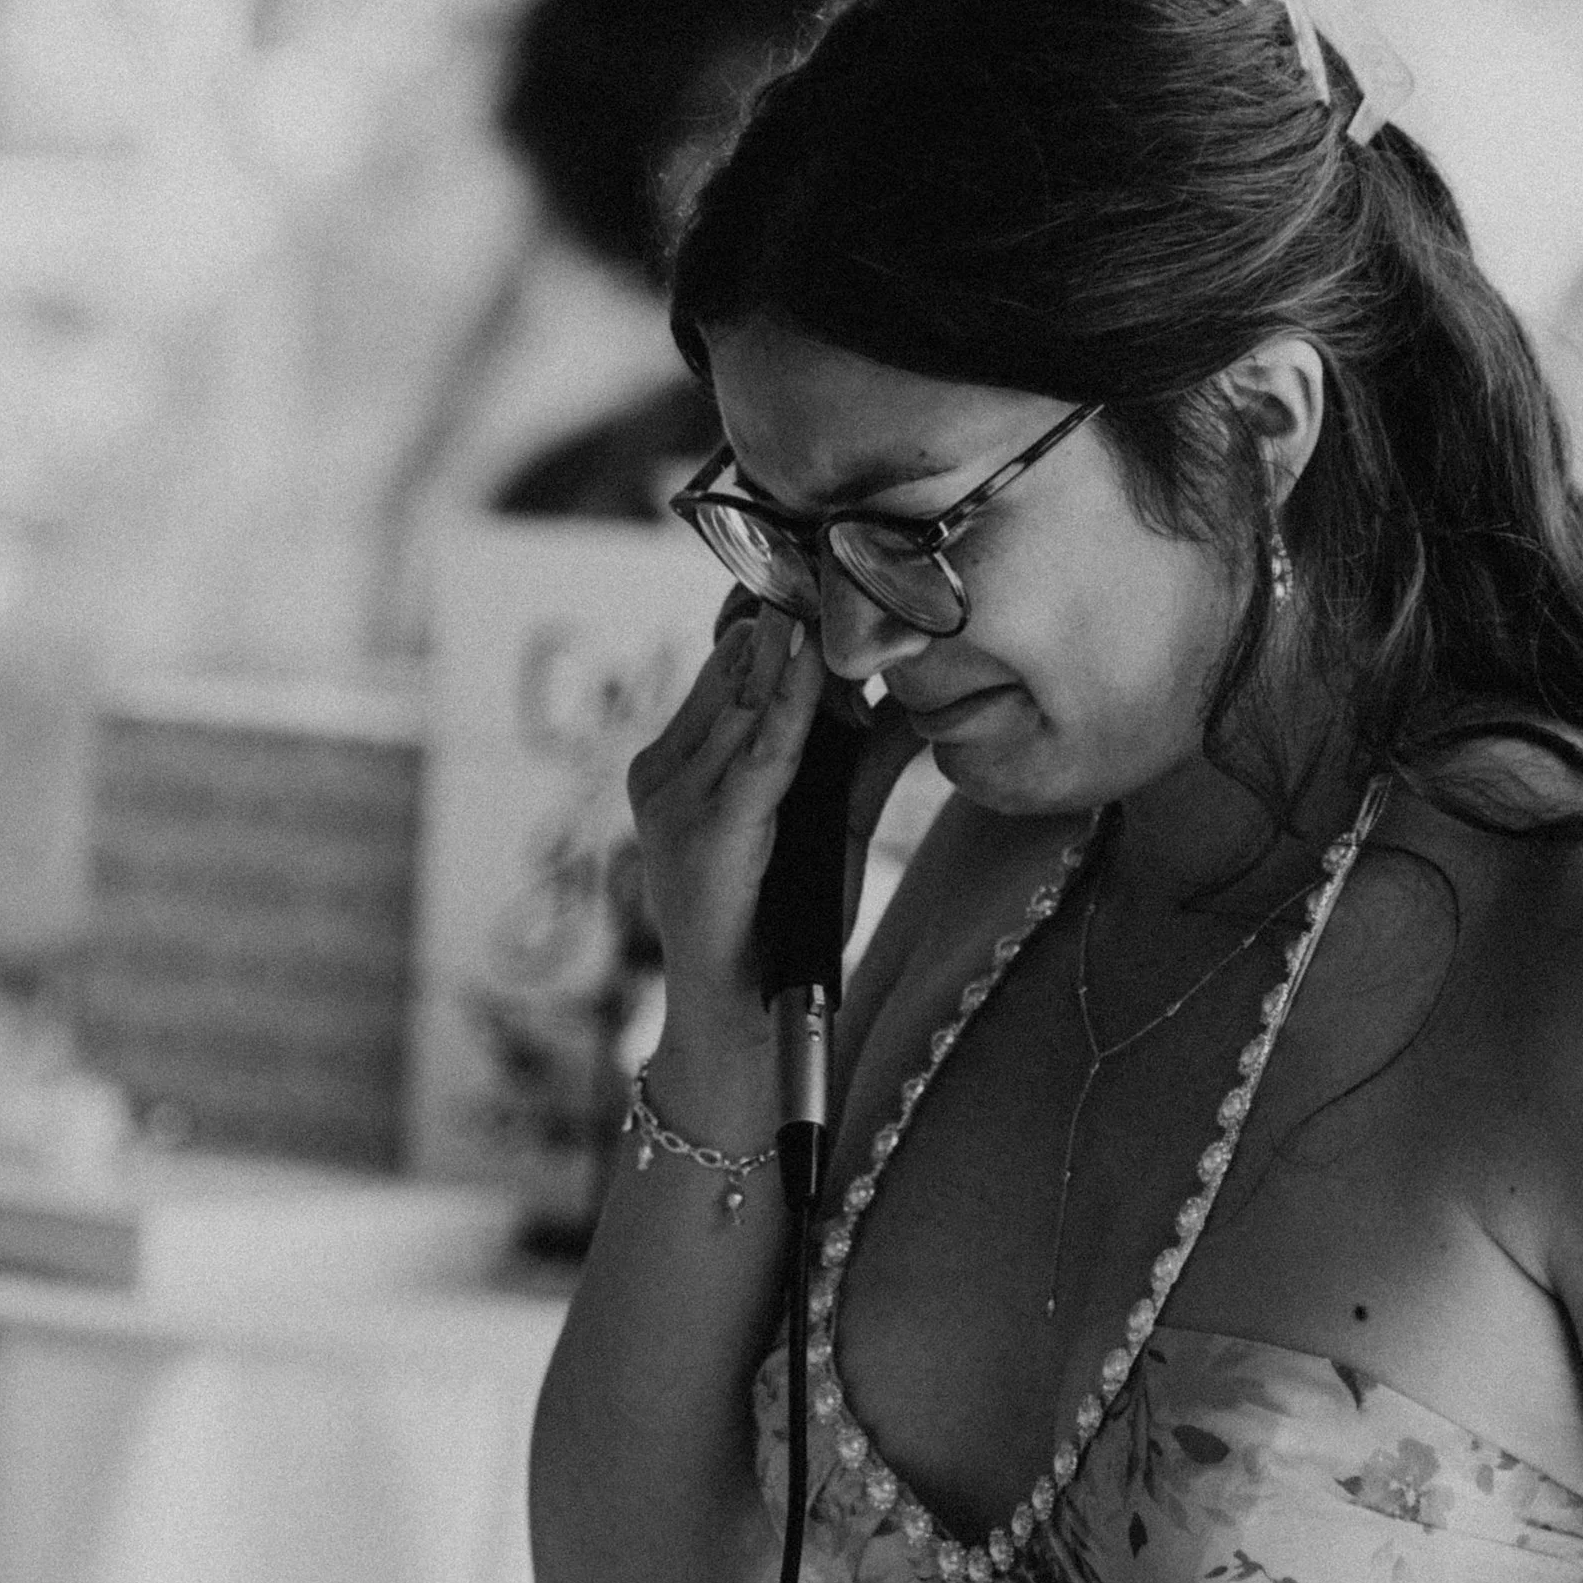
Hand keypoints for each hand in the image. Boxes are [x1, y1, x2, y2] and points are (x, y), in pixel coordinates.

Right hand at [625, 604, 925, 1041]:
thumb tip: (917, 691)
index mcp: (680, 762)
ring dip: (803, 648)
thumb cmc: (786, 924)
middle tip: (848, 561)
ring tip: (846, 591)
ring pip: (745, 695)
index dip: (783, 618)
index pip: (729, 664)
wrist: (743, 1021)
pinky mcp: (703, 827)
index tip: (833, 565)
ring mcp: (674, 798)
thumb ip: (863, 755)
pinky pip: (759, 748)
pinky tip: (820, 656)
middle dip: (795, 622)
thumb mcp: (830, 820)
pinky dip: (793, 700)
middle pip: (735, 667)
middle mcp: (665, 771)